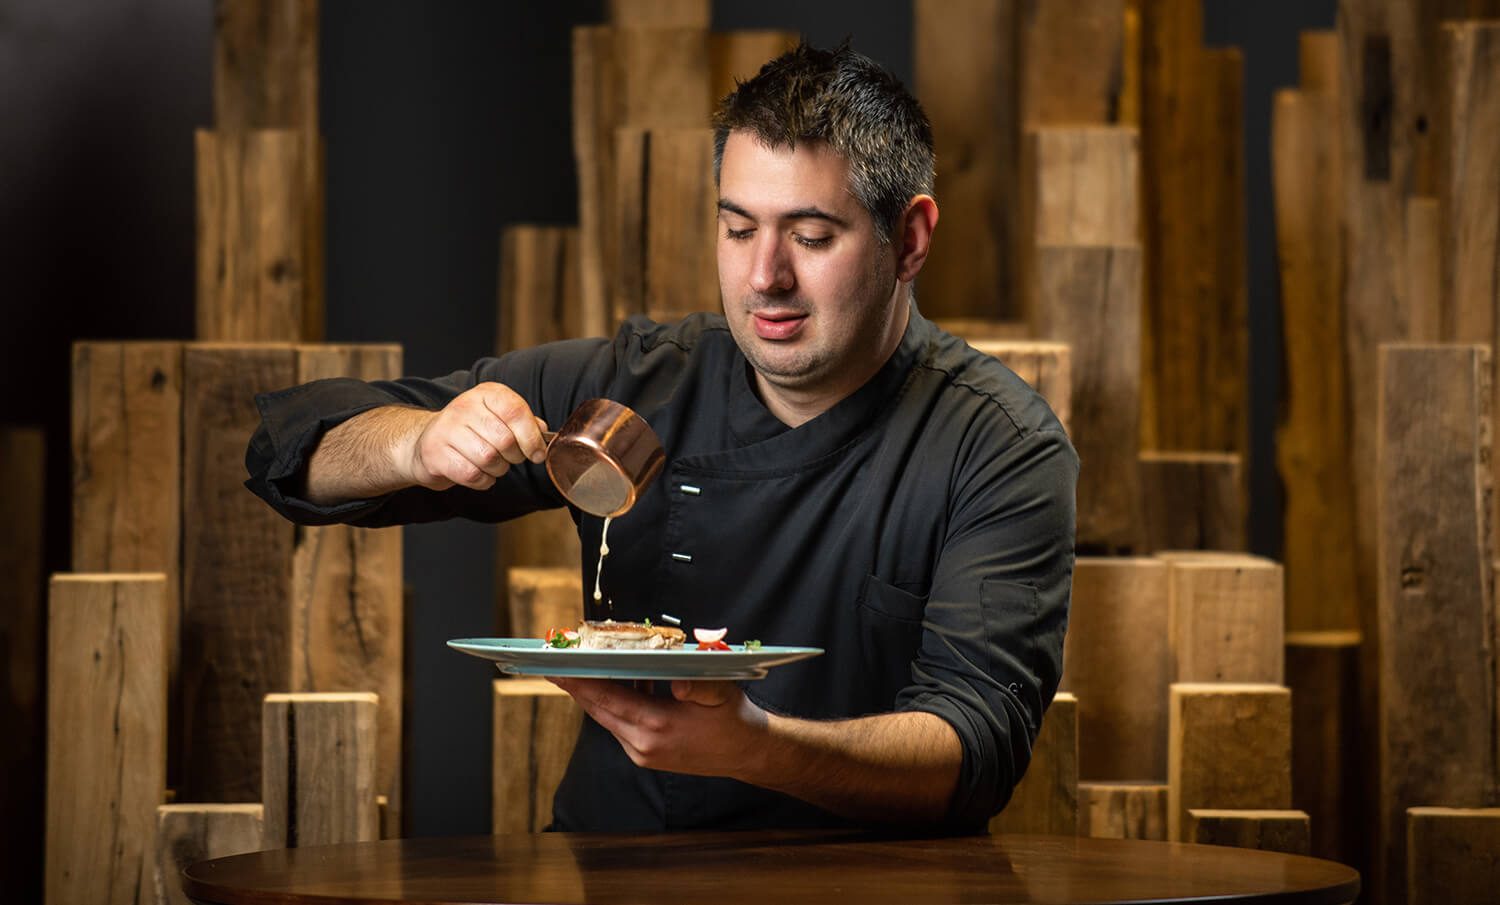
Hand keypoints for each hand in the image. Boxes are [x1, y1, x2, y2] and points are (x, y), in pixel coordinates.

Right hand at [405, 382, 548, 490]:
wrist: (427, 442)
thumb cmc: (471, 431)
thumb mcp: (498, 417)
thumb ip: (523, 422)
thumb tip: (542, 433)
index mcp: (485, 394)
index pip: (515, 411)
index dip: (531, 437)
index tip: (537, 453)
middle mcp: (464, 406)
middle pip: (505, 440)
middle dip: (514, 457)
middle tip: (509, 458)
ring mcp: (446, 429)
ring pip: (489, 459)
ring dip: (498, 470)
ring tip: (492, 465)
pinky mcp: (435, 453)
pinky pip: (472, 475)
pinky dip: (483, 480)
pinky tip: (479, 474)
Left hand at [549, 677, 769, 778]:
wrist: (747, 752)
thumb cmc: (734, 719)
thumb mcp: (721, 694)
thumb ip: (697, 685)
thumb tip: (674, 681)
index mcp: (657, 727)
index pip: (607, 700)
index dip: (579, 682)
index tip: (557, 667)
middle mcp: (643, 745)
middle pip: (598, 710)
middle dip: (577, 686)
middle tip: (556, 663)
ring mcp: (642, 753)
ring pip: (607, 718)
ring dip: (595, 694)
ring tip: (582, 668)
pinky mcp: (645, 755)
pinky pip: (620, 724)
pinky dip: (614, 704)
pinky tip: (620, 682)